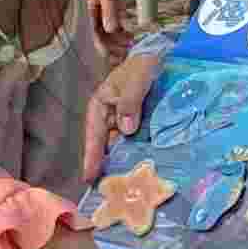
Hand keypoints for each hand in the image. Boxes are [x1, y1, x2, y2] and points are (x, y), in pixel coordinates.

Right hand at [79, 42, 168, 183]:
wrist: (158, 55)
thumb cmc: (142, 65)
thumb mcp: (136, 80)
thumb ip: (130, 102)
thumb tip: (126, 130)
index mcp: (100, 106)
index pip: (93, 135)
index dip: (91, 157)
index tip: (89, 177)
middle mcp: (108, 117)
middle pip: (103, 146)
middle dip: (103, 167)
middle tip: (104, 192)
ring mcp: (122, 122)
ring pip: (117, 147)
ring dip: (120, 163)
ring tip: (122, 187)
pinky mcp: (136, 124)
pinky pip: (132, 142)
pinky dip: (134, 155)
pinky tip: (139, 169)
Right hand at [85, 0, 133, 52]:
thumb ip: (109, 11)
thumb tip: (110, 29)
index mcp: (91, 3)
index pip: (95, 29)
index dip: (102, 43)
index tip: (110, 55)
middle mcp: (95, 2)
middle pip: (101, 27)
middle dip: (112, 41)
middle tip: (124, 50)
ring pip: (109, 20)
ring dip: (118, 33)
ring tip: (129, 41)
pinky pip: (114, 13)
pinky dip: (121, 21)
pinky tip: (128, 26)